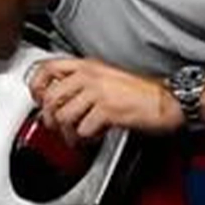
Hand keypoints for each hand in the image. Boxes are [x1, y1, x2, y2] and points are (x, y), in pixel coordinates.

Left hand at [28, 57, 182, 139]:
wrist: (168, 100)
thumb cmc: (142, 93)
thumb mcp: (107, 78)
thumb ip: (82, 84)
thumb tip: (60, 99)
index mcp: (88, 66)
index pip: (47, 68)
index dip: (36, 86)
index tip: (38, 99)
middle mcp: (90, 76)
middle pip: (51, 97)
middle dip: (50, 118)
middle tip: (57, 127)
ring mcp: (98, 92)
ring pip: (64, 116)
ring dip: (69, 133)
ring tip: (79, 136)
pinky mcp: (107, 111)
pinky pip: (83, 129)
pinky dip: (86, 139)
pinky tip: (95, 136)